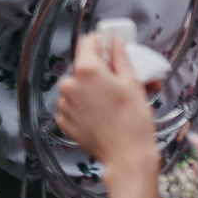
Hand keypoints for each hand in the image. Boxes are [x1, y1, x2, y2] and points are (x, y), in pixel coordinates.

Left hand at [56, 30, 158, 176]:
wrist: (127, 156)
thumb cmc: (133, 121)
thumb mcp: (132, 84)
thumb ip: (120, 58)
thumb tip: (115, 41)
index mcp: (86, 70)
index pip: (88, 42)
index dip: (100, 40)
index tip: (110, 43)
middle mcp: (69, 83)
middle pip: (85, 67)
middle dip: (103, 71)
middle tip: (124, 80)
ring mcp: (64, 102)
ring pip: (79, 87)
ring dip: (94, 90)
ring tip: (116, 102)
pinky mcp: (63, 119)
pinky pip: (74, 105)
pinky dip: (87, 106)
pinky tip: (104, 115)